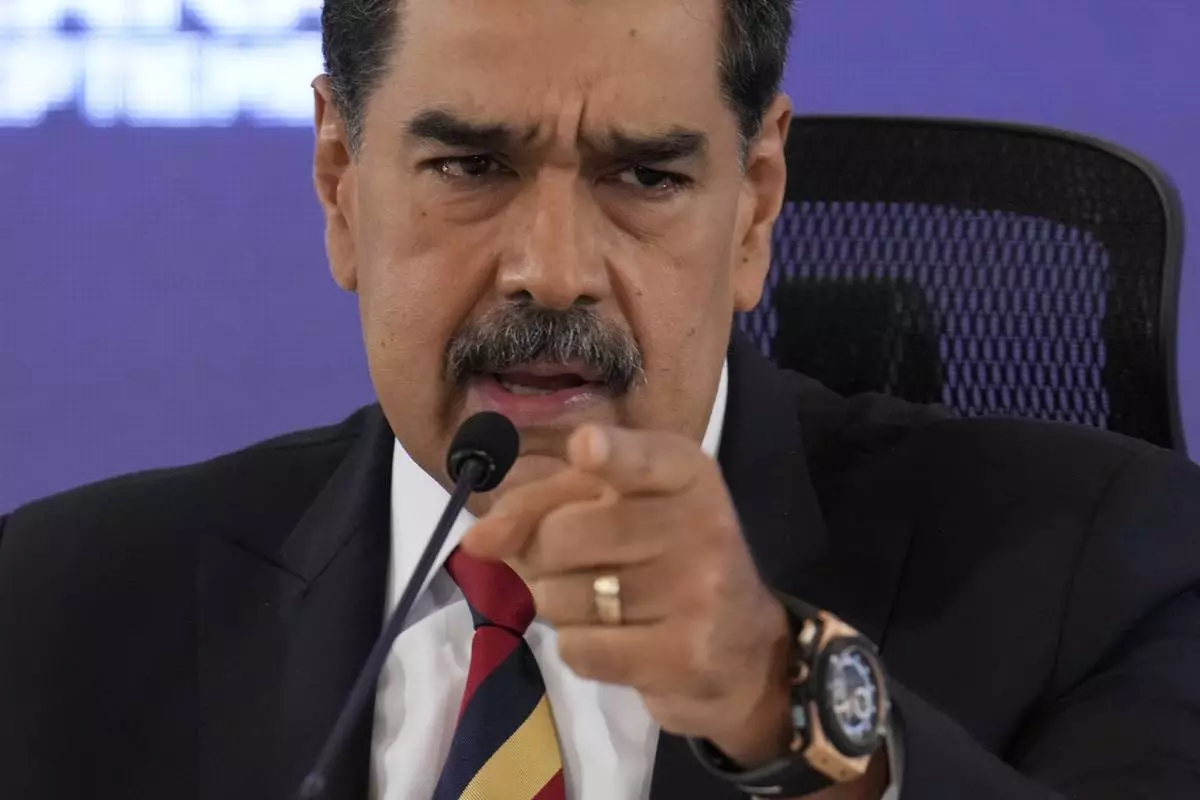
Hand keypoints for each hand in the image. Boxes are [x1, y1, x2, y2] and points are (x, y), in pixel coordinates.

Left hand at [461, 424, 793, 766]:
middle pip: (564, 534)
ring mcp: (697, 594)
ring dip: (558, 605)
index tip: (585, 447)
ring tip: (603, 605)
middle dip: (543, 557)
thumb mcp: (617, 509)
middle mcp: (700, 525)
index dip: (609, 455)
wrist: (742, 651)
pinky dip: (578, 647)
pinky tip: (618, 640)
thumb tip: (477, 542)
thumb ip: (541, 505)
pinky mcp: (683, 656)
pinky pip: (579, 649)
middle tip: (577, 565)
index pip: (642, 459)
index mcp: (685, 474)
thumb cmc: (664, 561)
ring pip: (561, 596)